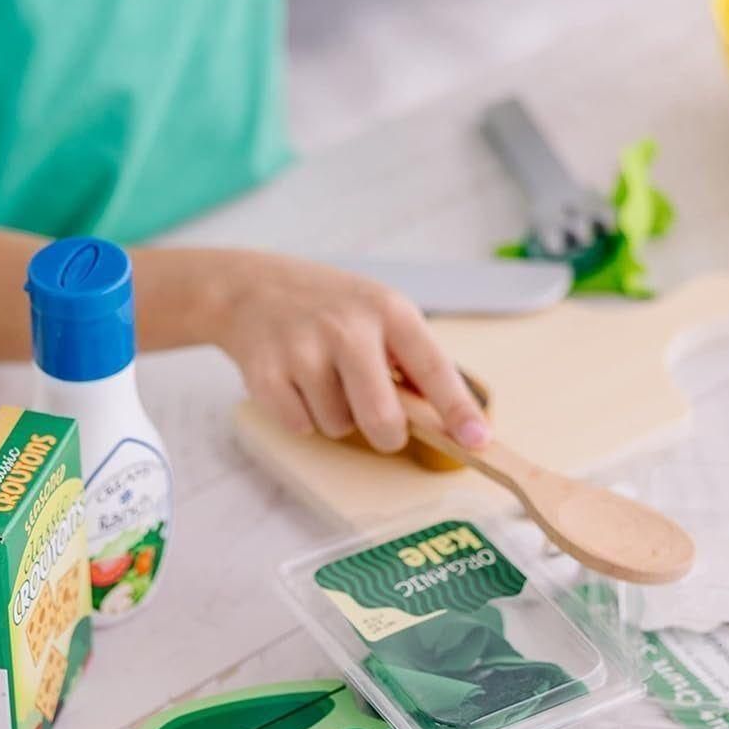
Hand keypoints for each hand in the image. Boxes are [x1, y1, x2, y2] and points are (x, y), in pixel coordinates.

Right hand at [204, 251, 489, 454]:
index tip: (478, 441)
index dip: (458, 410)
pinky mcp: (266, 372)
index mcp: (388, 310)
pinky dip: (301, 416)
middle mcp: (347, 327)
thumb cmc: (328, 306)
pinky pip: (300, 426)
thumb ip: (410, 360)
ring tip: (321, 378)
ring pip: (338, 427)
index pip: (433, 368)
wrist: (250, 287)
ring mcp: (303, 349)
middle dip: (387, 435)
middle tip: (381, 425)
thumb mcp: (377, 310)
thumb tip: (450, 420)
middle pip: (382, 418)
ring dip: (335, 416)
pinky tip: (294, 382)